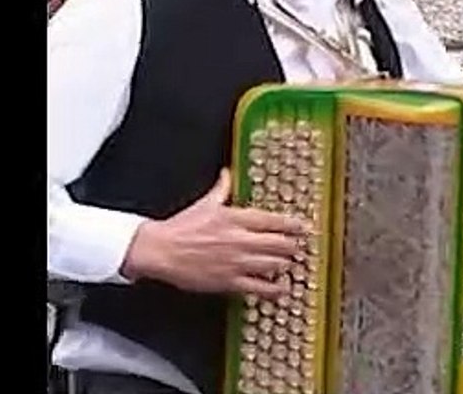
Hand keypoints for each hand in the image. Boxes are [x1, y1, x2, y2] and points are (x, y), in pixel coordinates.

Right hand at [121, 169, 309, 297]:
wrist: (159, 250)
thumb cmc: (180, 228)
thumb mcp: (205, 203)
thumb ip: (221, 188)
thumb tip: (226, 173)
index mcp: (236, 218)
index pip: (274, 221)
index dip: (293, 225)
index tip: (303, 227)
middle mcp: (241, 240)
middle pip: (280, 243)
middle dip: (293, 246)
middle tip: (299, 247)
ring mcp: (237, 262)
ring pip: (274, 264)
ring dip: (286, 264)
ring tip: (292, 264)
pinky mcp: (229, 281)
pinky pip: (259, 287)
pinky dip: (274, 289)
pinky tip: (282, 289)